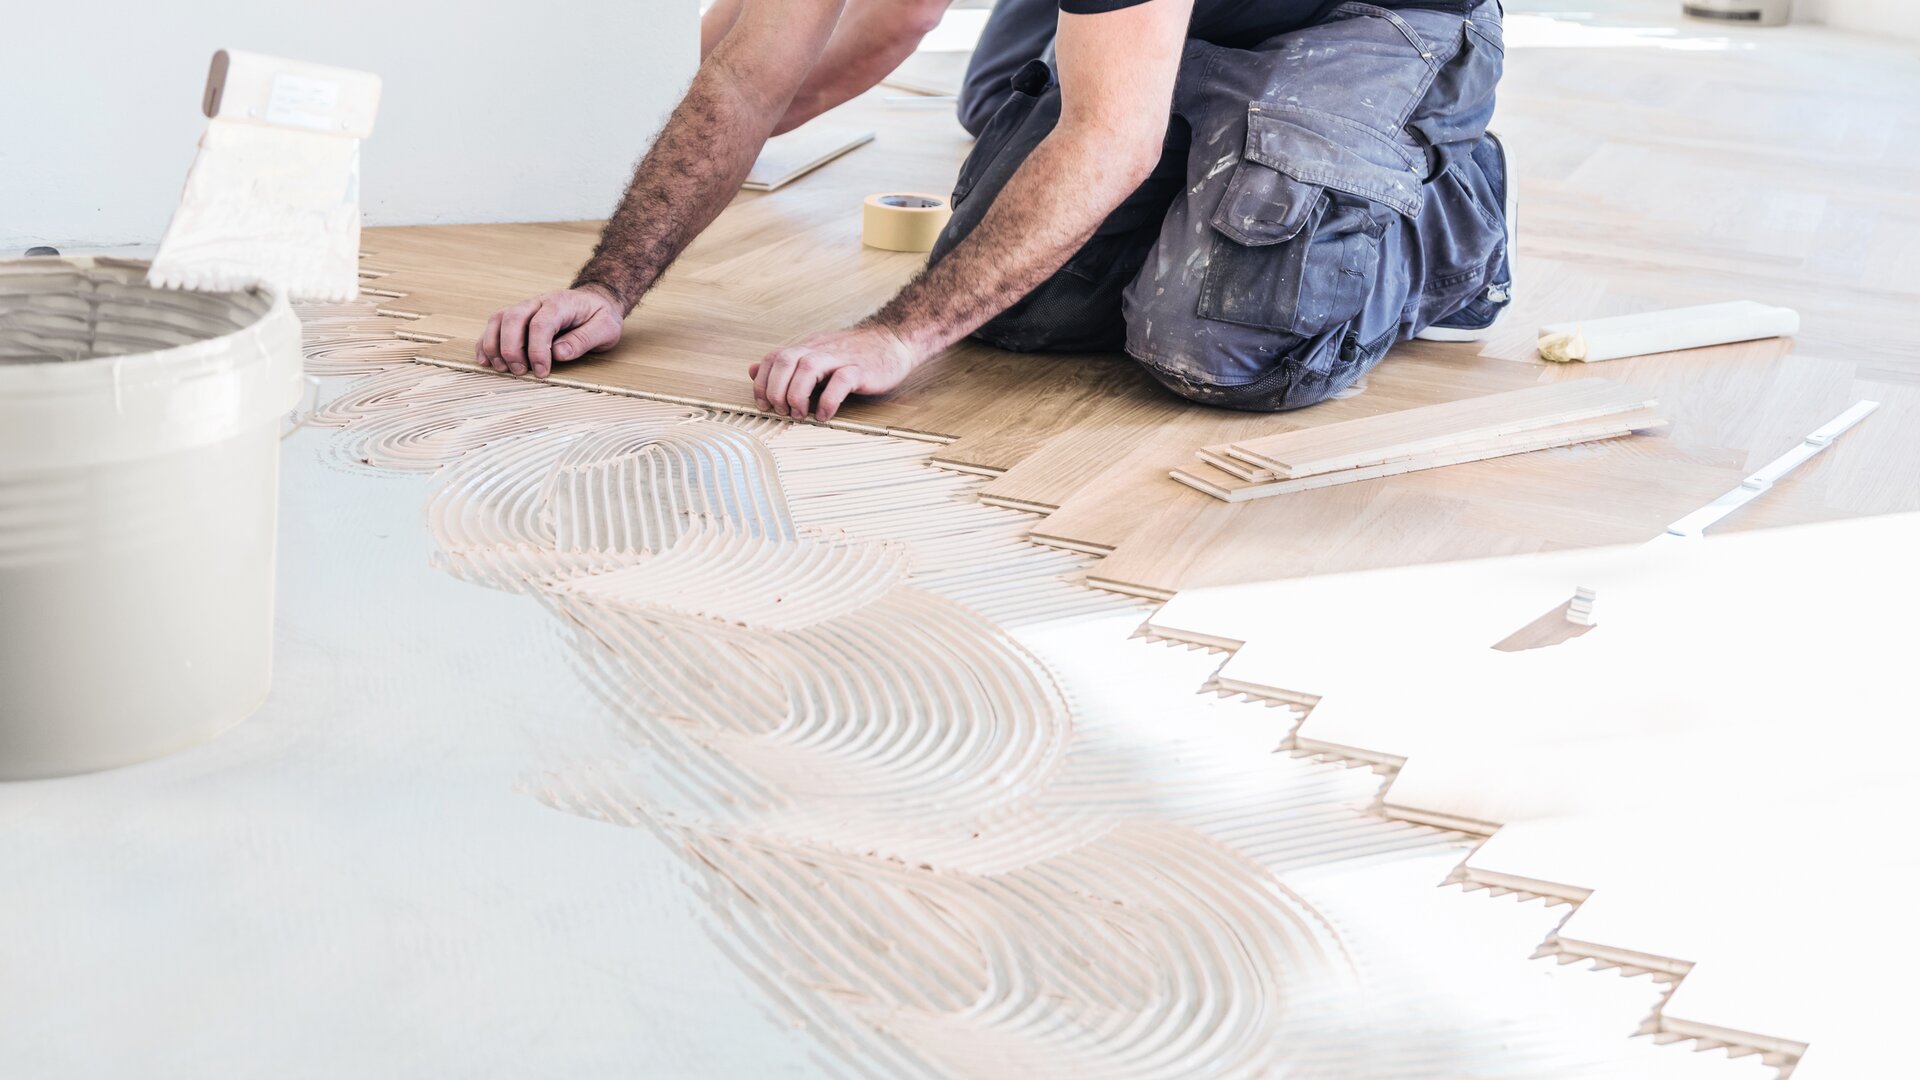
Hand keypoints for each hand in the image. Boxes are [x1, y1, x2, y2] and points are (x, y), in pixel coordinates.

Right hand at [477, 284, 625, 376]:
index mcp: (560, 303)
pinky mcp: (516, 316)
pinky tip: (486, 360)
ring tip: (502, 369)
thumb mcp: (605, 328)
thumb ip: (583, 340)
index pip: (541, 324)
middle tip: (520, 372)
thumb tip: (558, 354)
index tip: (540, 371)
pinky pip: (494, 325)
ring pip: (498, 320)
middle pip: (512, 319)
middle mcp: (538, 302)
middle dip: (511, 349)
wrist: (595, 300)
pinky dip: (486, 342)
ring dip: (494, 346)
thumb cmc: (599, 316)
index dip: (537, 350)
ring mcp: (524, 307)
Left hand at [751, 324, 920, 420]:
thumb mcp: (815, 355)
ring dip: (797, 395)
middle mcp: (819, 349)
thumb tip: (753, 371)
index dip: (762, 382)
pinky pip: (840, 381)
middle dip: (776, 390)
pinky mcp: (860, 369)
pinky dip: (828, 401)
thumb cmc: (854, 354)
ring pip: (808, 368)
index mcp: (807, 347)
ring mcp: (840, 358)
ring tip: (801, 414)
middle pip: (785, 361)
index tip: (763, 404)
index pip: (774, 358)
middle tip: (782, 411)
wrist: (894, 340)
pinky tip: (824, 415)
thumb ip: (786, 365)